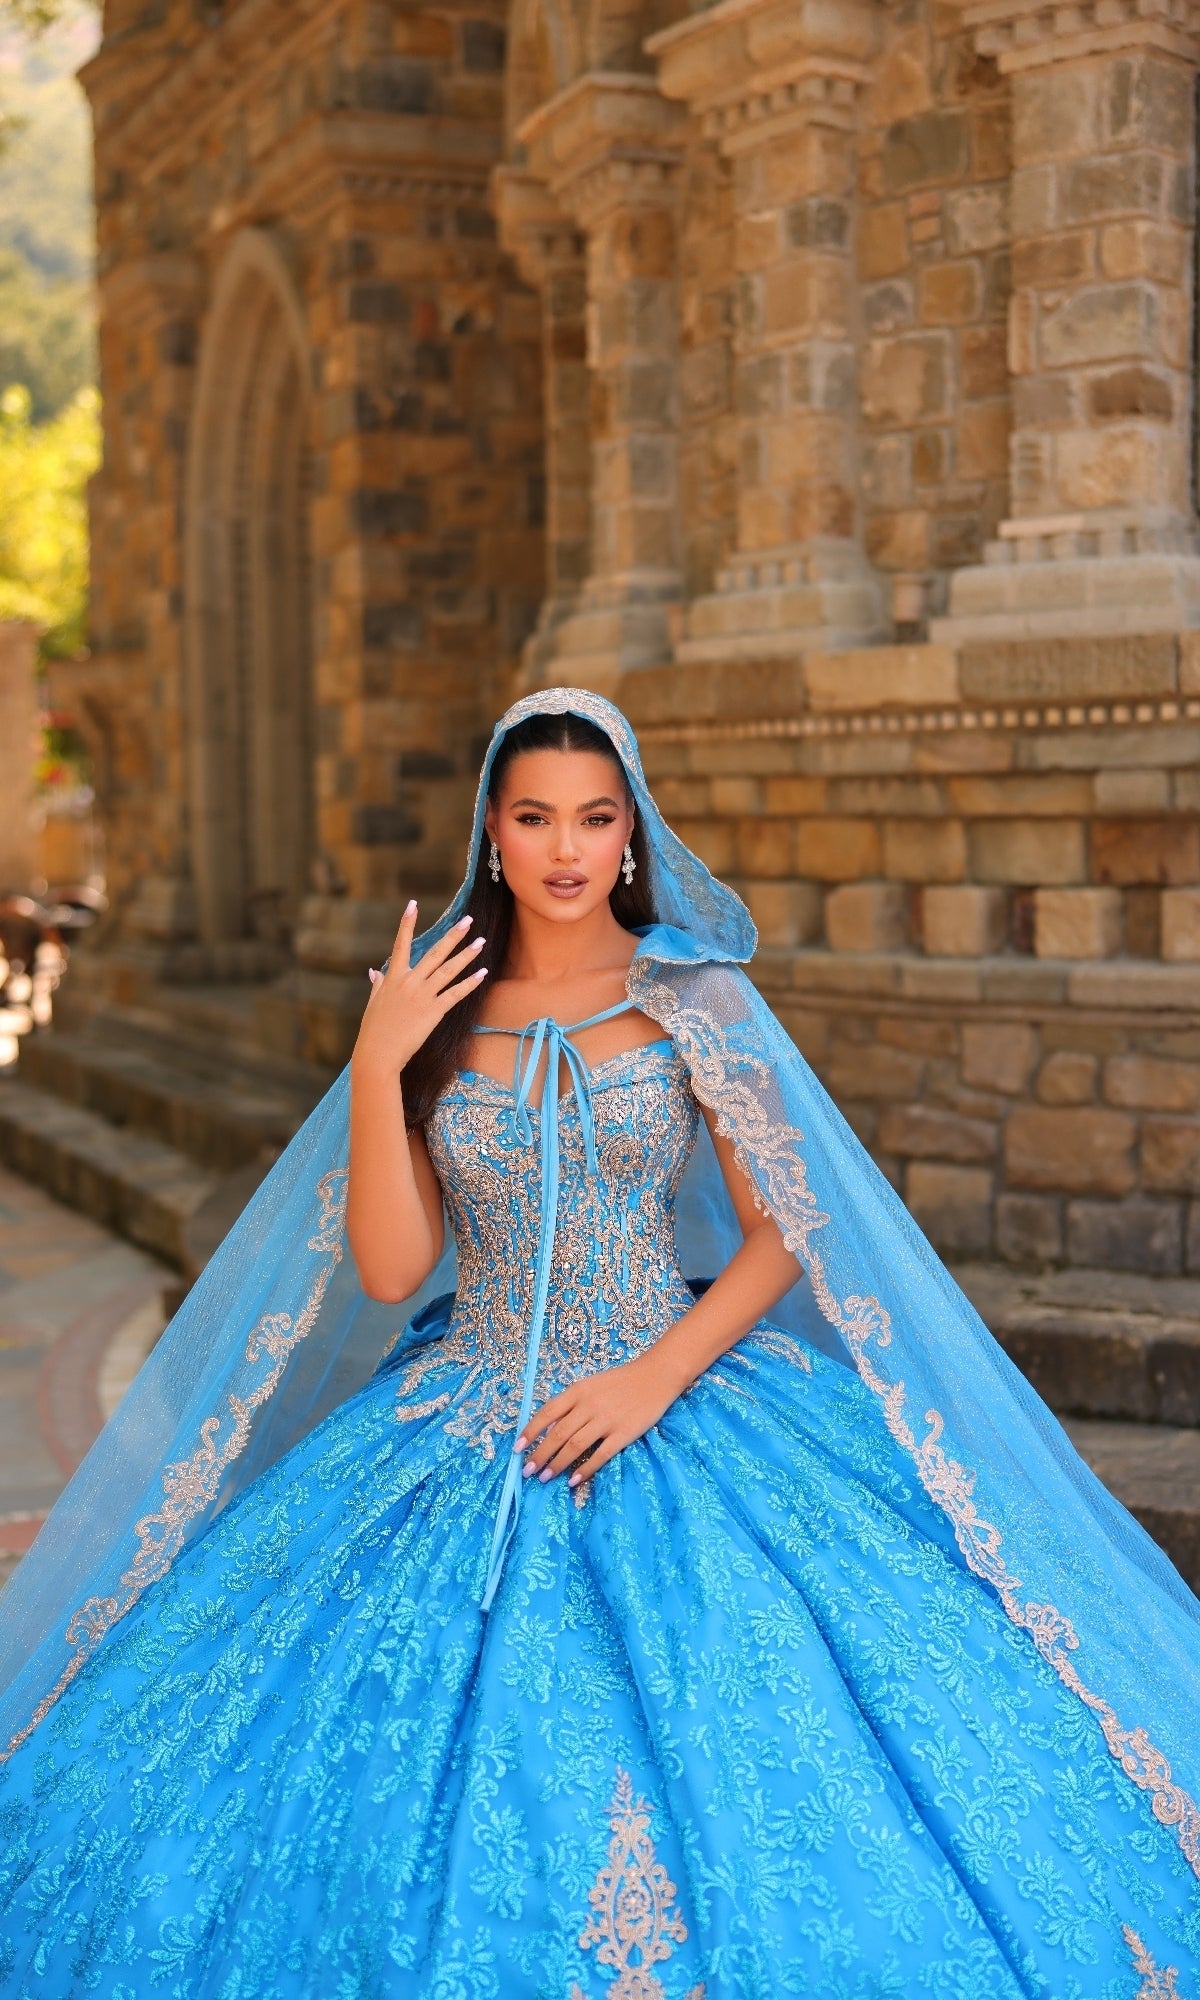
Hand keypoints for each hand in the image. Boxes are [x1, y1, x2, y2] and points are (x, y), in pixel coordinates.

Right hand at [351, 901, 486, 1078]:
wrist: (378, 1054)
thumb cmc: (373, 1031)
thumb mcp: (373, 1004)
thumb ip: (377, 985)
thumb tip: (374, 971)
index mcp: (393, 978)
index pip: (400, 944)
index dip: (407, 924)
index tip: (412, 904)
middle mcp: (409, 982)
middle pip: (435, 953)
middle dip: (453, 935)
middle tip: (468, 920)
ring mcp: (422, 996)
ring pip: (449, 970)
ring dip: (467, 955)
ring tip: (481, 942)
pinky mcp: (433, 1012)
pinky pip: (455, 994)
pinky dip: (470, 983)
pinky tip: (483, 973)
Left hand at [516, 1348, 685, 1488]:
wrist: (655, 1376)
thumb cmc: (620, 1382)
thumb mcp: (591, 1385)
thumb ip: (571, 1403)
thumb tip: (548, 1427)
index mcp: (578, 1391)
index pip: (547, 1412)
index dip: (530, 1431)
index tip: (517, 1448)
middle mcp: (589, 1405)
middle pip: (558, 1434)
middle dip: (540, 1454)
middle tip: (528, 1471)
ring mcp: (607, 1420)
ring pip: (575, 1446)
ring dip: (557, 1464)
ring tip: (545, 1477)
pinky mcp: (624, 1433)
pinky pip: (601, 1455)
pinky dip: (586, 1469)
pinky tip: (574, 1480)